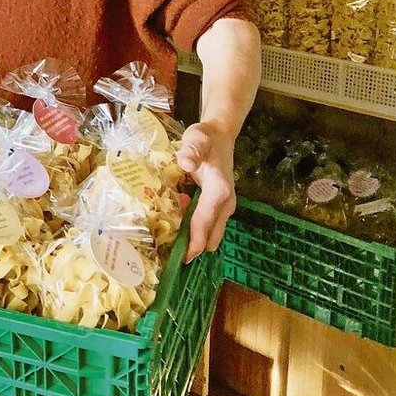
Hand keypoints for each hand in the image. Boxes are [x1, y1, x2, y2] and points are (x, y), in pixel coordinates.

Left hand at [176, 120, 236, 263]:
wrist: (220, 135)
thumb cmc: (206, 138)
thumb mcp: (197, 139)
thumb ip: (192, 150)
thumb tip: (186, 163)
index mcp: (220, 192)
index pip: (205, 223)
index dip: (194, 243)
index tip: (181, 259)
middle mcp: (226, 203)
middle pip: (211, 237)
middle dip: (193, 248)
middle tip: (169, 253)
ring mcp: (224, 206)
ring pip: (210, 233)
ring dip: (193, 238)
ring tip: (169, 236)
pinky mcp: (219, 206)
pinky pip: (207, 224)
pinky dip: (194, 228)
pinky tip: (176, 218)